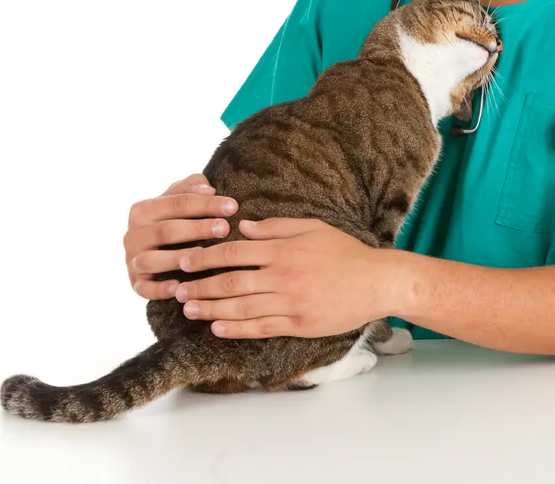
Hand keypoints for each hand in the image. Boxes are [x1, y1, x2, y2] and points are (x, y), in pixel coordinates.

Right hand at [124, 174, 237, 299]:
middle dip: (198, 229)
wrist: (148, 252)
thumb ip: (190, 189)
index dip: (206, 203)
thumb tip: (208, 188)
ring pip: (153, 259)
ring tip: (206, 256)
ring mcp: (132, 260)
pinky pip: (145, 289)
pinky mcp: (135, 283)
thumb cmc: (171, 221)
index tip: (232, 206)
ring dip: (180, 257)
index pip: (177, 202)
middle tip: (226, 229)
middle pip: (166, 230)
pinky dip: (161, 289)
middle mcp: (132, 234)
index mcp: (142, 209)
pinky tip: (181, 287)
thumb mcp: (178, 201)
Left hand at [174, 218, 389, 338]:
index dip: (206, 257)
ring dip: (211, 309)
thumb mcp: (311, 227)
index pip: (235, 252)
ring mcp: (290, 303)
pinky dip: (237, 328)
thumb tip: (242, 226)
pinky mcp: (299, 324)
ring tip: (189, 309)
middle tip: (177, 288)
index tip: (186, 260)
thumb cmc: (345, 252)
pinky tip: (217, 327)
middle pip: (231, 282)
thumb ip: (275, 227)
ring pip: (241, 307)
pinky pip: (261, 328)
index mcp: (283, 250)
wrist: (377, 282)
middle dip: (200, 285)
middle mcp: (283, 276)